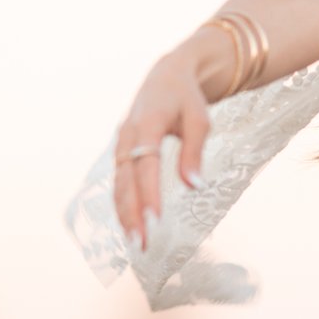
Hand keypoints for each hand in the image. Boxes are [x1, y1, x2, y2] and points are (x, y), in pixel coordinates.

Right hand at [110, 48, 212, 248]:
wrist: (166, 76)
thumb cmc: (187, 98)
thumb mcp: (199, 119)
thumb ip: (195, 151)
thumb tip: (194, 186)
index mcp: (147, 122)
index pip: (146, 164)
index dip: (149, 193)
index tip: (155, 220)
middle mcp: (128, 135)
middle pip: (126, 179)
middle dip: (132, 212)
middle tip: (141, 243)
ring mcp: (121, 143)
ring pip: (118, 183)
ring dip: (125, 213)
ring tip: (136, 242)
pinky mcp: (122, 152)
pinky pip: (119, 181)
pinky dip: (123, 203)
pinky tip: (130, 225)